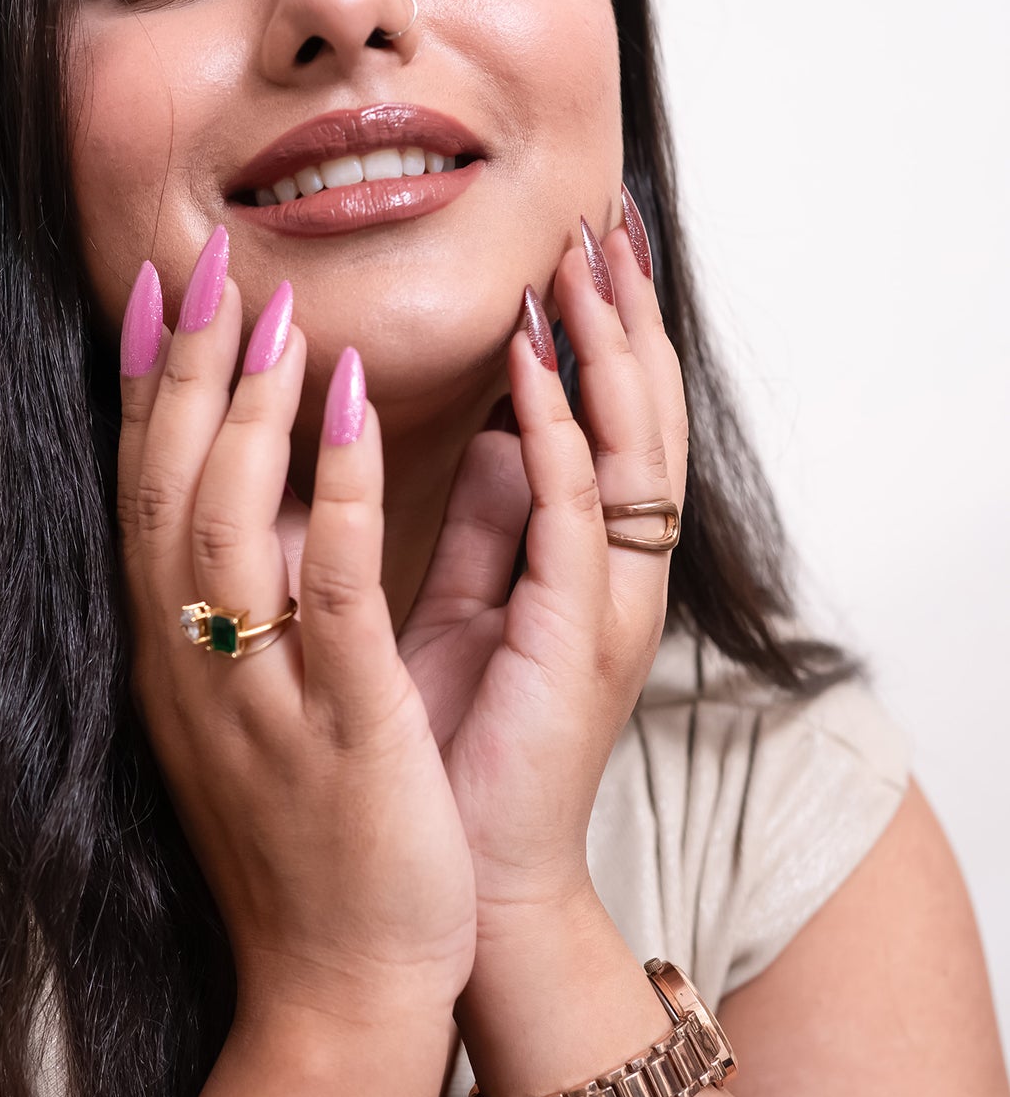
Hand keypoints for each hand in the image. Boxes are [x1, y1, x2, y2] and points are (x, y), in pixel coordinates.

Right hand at [116, 228, 476, 1019]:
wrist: (335, 983)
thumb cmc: (305, 842)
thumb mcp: (252, 712)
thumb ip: (250, 608)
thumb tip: (271, 504)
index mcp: (175, 656)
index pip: (146, 497)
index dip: (152, 392)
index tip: (165, 300)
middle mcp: (191, 663)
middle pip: (167, 485)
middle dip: (187, 367)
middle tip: (207, 265)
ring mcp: (255, 691)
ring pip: (226, 517)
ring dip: (249, 403)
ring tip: (277, 309)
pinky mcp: (337, 720)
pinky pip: (325, 582)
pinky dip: (331, 484)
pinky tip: (349, 403)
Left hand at [397, 195, 688, 926]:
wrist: (464, 879)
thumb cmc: (460, 740)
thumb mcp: (472, 606)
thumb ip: (491, 520)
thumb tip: (494, 432)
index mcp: (581, 560)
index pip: (605, 419)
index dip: (594, 332)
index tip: (571, 244)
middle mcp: (612, 573)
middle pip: (636, 414)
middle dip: (617, 315)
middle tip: (601, 217)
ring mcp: (606, 605)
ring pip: (630, 449)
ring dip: (605, 350)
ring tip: (584, 260)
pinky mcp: (577, 643)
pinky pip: (581, 520)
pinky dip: (564, 437)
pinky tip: (537, 371)